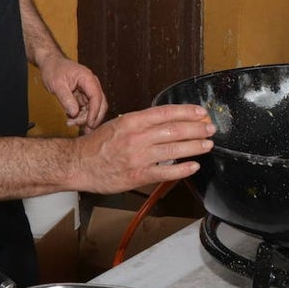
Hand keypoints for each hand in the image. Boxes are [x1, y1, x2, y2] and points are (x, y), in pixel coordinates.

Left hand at [38, 55, 106, 130]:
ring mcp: (88, 90)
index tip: (89, 123)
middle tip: (84, 130)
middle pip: (100, 104)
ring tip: (71, 124)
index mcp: (88, 78)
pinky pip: (86, 108)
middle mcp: (91, 84)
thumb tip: (74, 113)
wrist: (50, 63)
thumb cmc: (53, 69)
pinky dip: (80, 115)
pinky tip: (71, 119)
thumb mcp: (57, 84)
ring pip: (93, 108)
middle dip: (93, 118)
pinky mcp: (83, 95)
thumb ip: (66, 99)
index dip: (94, 111)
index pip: (96, 97)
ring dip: (85, 118)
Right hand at [76, 105, 215, 192]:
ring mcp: (138, 157)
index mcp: (132, 121)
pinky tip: (193, 166)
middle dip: (196, 128)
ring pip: (173, 150)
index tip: (201, 112)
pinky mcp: (138, 175)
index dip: (187, 112)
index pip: (165, 113)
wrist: (78, 164)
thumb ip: (141, 122)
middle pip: (174, 130)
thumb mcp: (118, 124)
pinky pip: (165, 172)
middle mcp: (137, 137)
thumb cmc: (97, 144)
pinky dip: (181, 169)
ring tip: (207, 144)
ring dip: (194, 146)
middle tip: (210, 128)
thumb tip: (167, 120)